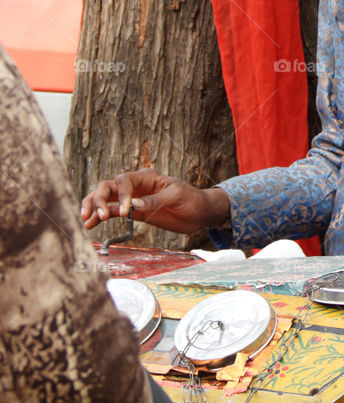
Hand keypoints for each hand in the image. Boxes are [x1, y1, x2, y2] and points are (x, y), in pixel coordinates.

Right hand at [81, 169, 229, 234]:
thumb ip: (155, 201)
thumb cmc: (191, 200)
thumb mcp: (176, 198)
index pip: (125, 181)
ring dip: (94, 207)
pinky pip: (112, 212)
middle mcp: (134, 185)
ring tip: (85, 220)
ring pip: (105, 198)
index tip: (125, 211)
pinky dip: (99, 217)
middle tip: (100, 216)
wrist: (199, 212)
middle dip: (99, 199)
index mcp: (146, 177)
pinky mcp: (131, 212)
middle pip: (108, 187)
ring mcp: (131, 198)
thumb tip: (133, 206)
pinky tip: (88, 225)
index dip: (121, 195)